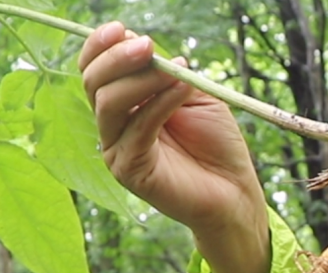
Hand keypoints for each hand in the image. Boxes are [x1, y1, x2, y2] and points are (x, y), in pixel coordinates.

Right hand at [79, 22, 270, 272]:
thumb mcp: (194, 95)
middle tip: (147, 45)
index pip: (94, 71)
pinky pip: (137, 128)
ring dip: (142, 78)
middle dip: (117, 58)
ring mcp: (117, 150)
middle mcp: (114, 127)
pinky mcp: (129, 171)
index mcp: (124, 106)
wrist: (234, 189)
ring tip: (176, 68)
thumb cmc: (217, 144)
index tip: (121, 27)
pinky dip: (160, 102)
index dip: (100, 46)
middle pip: (93, 82)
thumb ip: (168, 72)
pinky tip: (183, 88)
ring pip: (108, 103)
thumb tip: (142, 43)